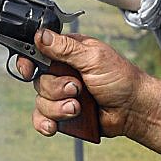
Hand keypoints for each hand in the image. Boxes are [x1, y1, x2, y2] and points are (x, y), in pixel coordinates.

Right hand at [18, 29, 146, 138]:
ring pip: (40, 101)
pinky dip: (46, 123)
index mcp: (67, 52)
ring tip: (78, 107)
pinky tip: (54, 125)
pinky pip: (42, 119)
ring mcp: (61, 94)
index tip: (29, 69)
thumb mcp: (93, 57)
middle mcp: (62, 72)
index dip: (28, 61)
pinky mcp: (63, 114)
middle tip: (77, 88)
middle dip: (56, 88)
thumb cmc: (121, 79)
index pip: (37, 52)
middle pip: (38, 80)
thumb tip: (40, 35)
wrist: (133, 109)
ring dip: (59, 107)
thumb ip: (65, 48)